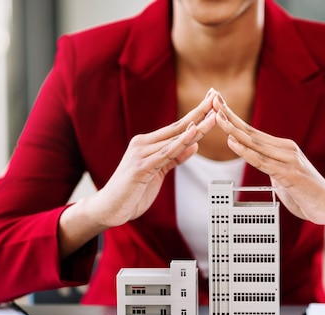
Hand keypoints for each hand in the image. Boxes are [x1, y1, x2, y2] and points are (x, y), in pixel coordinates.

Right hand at [58, 89, 216, 256]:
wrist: (108, 208)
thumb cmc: (132, 192)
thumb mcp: (157, 172)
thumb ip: (174, 158)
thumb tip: (194, 145)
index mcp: (147, 144)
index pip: (177, 127)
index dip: (196, 115)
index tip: (211, 101)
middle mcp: (142, 144)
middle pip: (178, 127)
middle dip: (199, 112)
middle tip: (216, 96)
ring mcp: (141, 154)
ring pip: (175, 139)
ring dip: (197, 126)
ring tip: (214, 115)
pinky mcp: (141, 167)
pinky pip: (166, 154)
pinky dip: (181, 143)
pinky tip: (194, 133)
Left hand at [212, 92, 324, 256]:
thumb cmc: (308, 194)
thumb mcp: (284, 178)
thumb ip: (272, 168)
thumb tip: (260, 164)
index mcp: (283, 148)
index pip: (253, 132)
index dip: (234, 118)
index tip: (219, 105)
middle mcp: (286, 149)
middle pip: (251, 131)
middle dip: (230, 115)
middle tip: (213, 99)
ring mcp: (289, 160)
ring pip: (254, 143)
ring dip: (233, 129)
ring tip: (217, 116)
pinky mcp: (290, 174)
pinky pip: (262, 161)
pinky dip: (245, 151)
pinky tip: (232, 142)